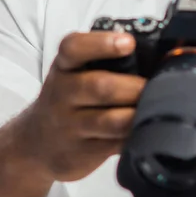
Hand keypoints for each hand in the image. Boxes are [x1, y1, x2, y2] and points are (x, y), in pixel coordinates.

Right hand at [17, 31, 145, 182]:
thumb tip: (156, 53)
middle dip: (135, 87)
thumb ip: (104, 60)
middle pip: (101, 86)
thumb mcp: (75, 71)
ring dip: (138, 114)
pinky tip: (145, 129)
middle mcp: (62, 93)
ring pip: (111, 120)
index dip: (102, 43)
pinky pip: (114, 145)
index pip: (74, 48)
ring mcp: (69, 126)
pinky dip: (135, 136)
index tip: (129, 43)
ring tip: (156, 108)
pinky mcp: (79, 153)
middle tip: (160, 85)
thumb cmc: (69, 96)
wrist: (36, 142)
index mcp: (64, 66)